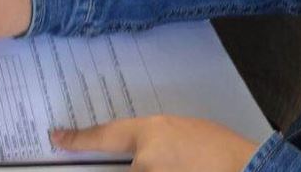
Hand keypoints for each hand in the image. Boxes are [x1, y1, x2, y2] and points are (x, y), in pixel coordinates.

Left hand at [51, 115, 258, 171]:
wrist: (244, 169)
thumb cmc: (216, 148)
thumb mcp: (178, 133)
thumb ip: (150, 145)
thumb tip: (133, 159)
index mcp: (149, 136)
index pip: (103, 137)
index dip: (77, 139)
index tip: (57, 137)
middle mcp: (143, 164)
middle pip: (120, 168)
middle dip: (132, 164)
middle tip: (167, 158)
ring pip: (135, 171)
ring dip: (146, 166)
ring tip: (181, 161)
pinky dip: (158, 171)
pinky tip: (182, 166)